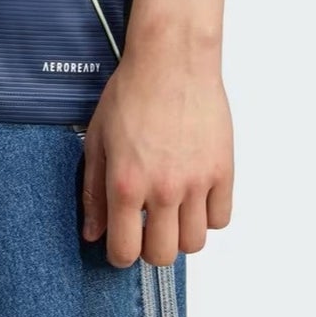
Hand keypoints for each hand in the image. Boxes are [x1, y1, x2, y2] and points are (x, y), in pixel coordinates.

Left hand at [77, 37, 233, 267]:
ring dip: (180, 234)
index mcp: (127, 183)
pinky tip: (195, 195)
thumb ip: (93, 191)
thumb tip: (93, 232)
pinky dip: (208, 215)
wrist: (171, 60)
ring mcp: (196, 182)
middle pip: (163, 256)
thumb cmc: (132, 92)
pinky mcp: (223, 170)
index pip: (125, 251)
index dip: (120, 254)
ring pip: (194, 243)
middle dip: (150, 248)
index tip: (121, 244)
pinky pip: (221, 218)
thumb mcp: (98, 139)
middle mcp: (163, 189)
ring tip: (171, 210)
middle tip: (147, 227)